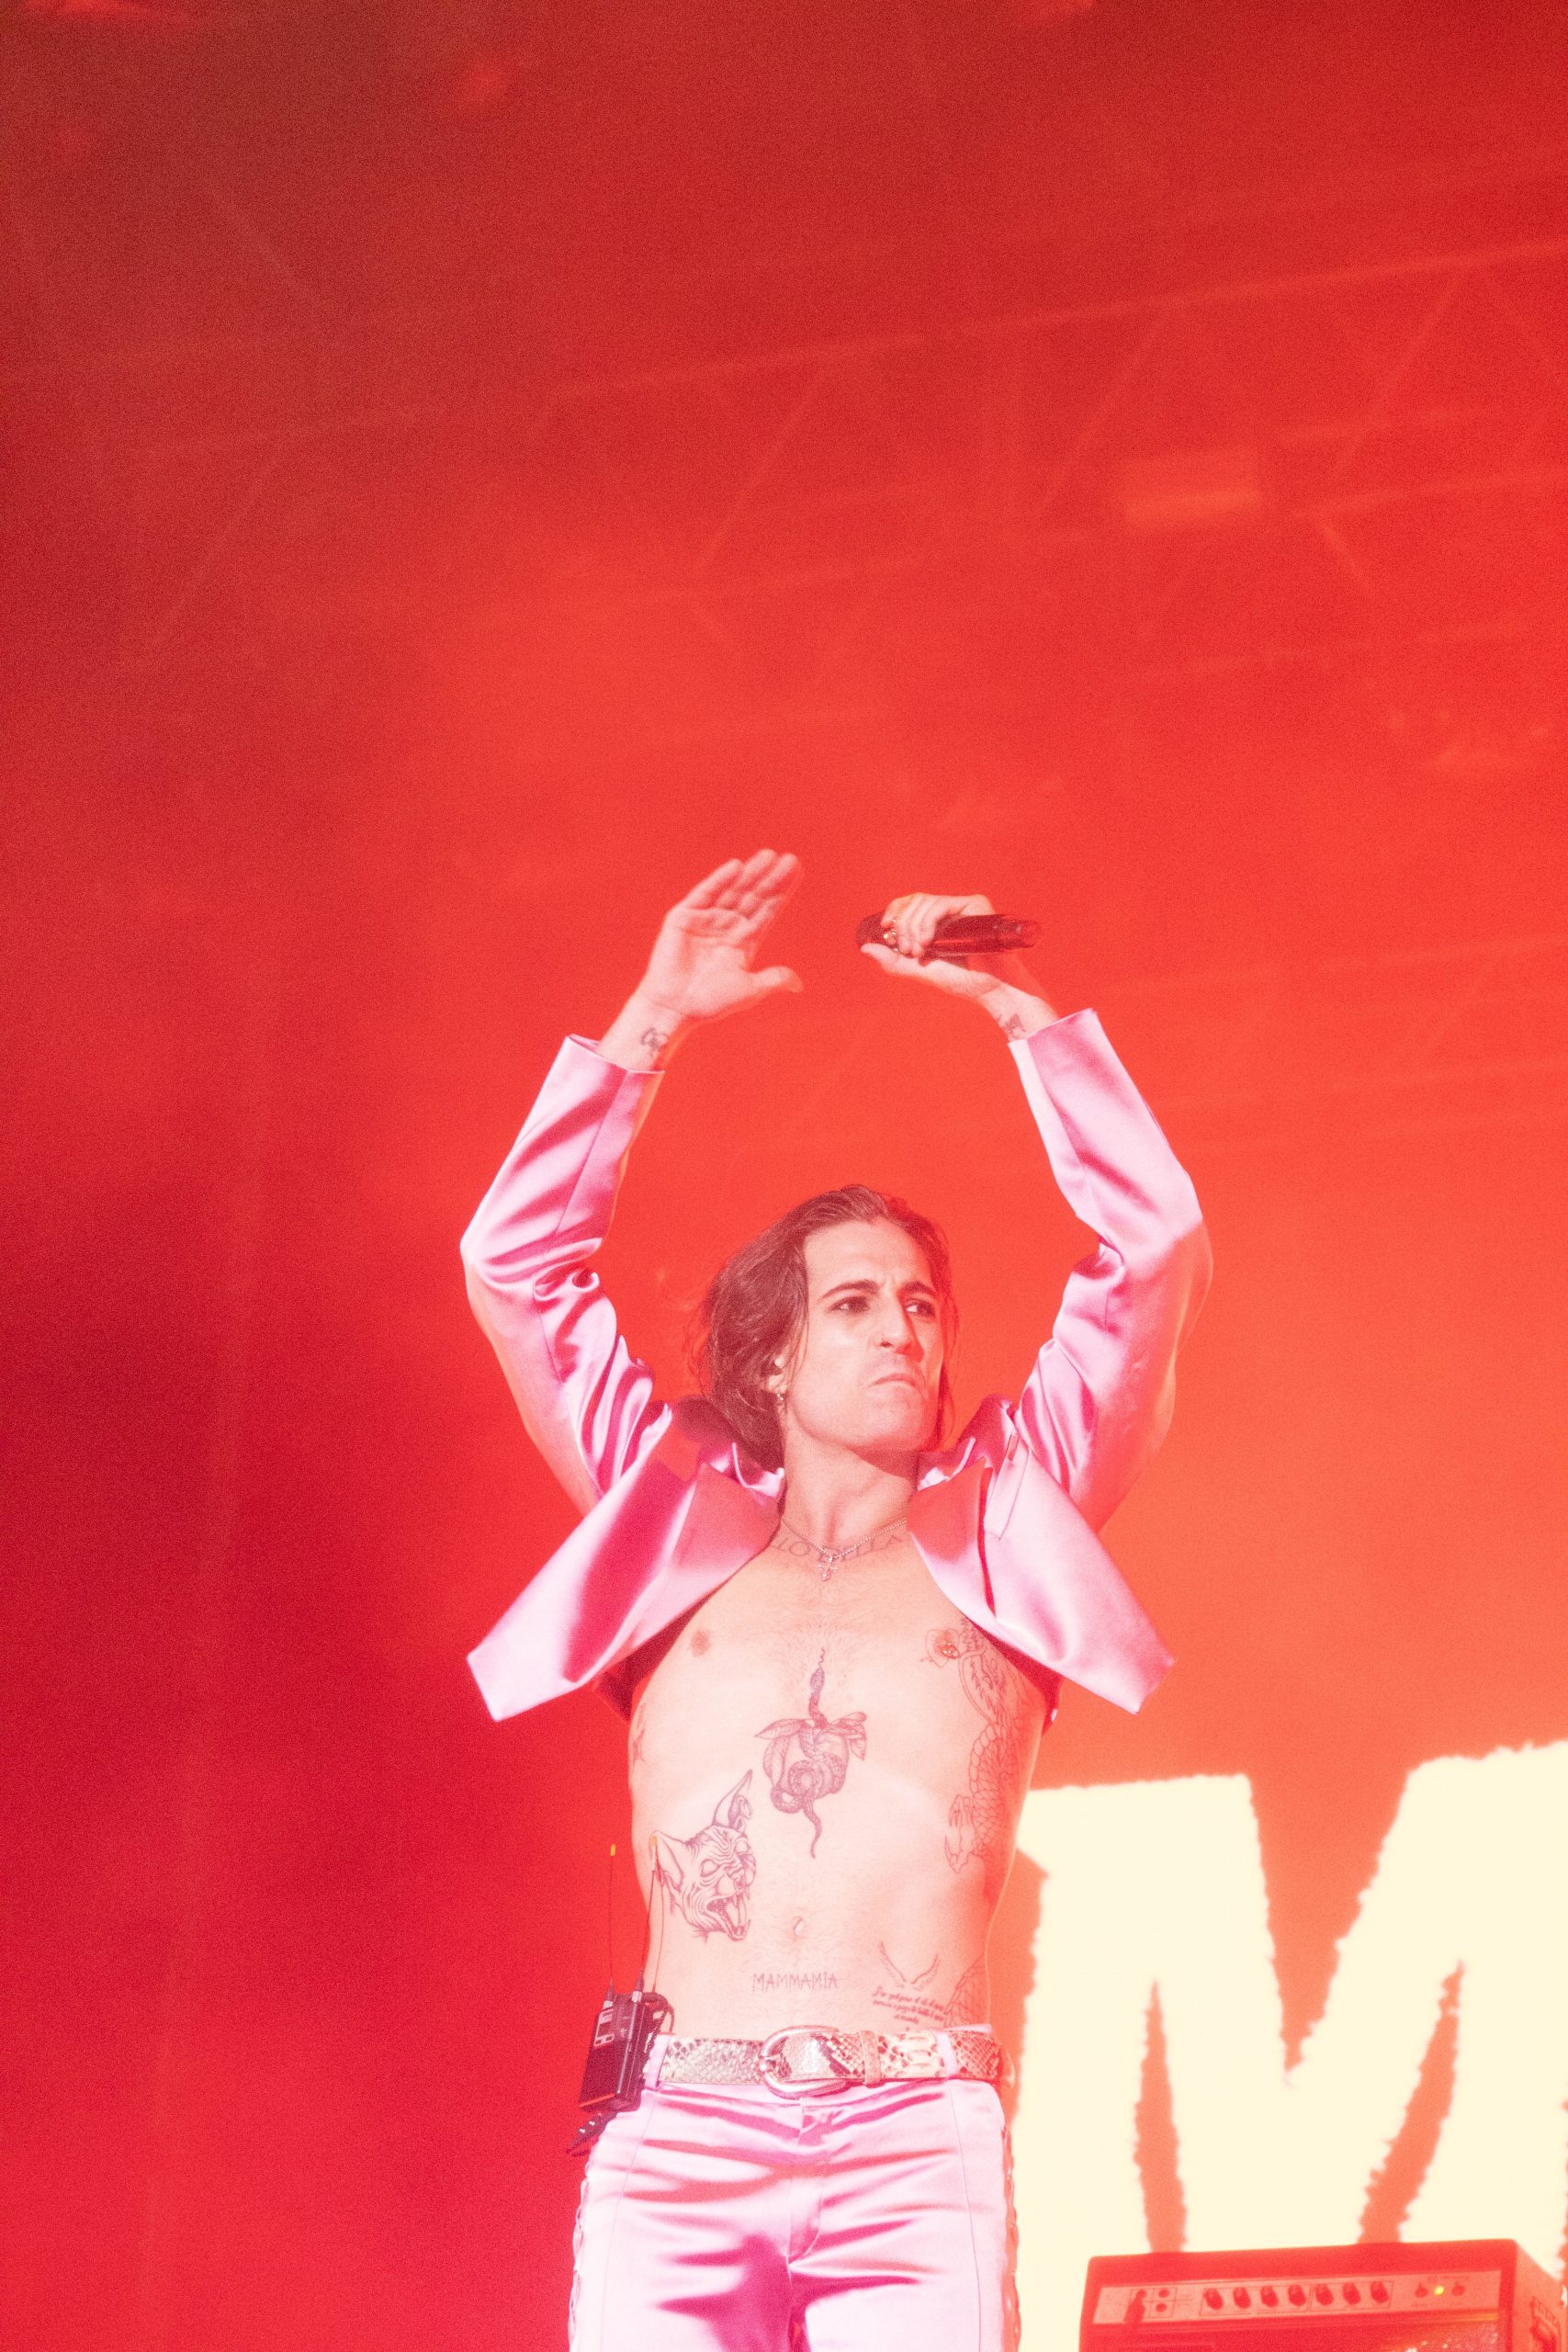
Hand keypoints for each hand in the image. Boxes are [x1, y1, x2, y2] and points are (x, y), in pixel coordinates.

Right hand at [639, 849, 802, 1024]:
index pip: (766, 911)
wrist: (674, 1008)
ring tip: (769, 856)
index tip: (796, 872)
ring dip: (750, 874)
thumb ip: (773, 980)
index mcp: (743, 942)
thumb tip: (798, 984)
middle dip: (770, 879)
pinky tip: (737, 866)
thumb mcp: (748, 990)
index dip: (780, 892)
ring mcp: (705, 920)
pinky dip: (720, 880)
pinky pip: (705, 893)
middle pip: (753, 897)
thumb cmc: (710, 1003)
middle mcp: (726, 927)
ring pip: (733, 891)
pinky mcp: (684, 917)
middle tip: (789, 859)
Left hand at [857, 891, 1024, 998]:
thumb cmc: (960, 980)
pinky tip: (928, 942)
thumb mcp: (919, 970)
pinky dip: (928, 922)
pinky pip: (941, 904)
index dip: (895, 909)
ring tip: (919, 951)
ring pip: (925, 902)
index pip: (911, 902)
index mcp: (937, 920)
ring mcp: (963, 905)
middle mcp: (950, 909)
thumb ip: (893, 960)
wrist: (990, 989)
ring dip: (914, 927)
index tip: (886, 926)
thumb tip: (864, 947)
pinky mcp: (975, 904)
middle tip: (908, 950)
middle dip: (903, 925)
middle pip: (914, 901)